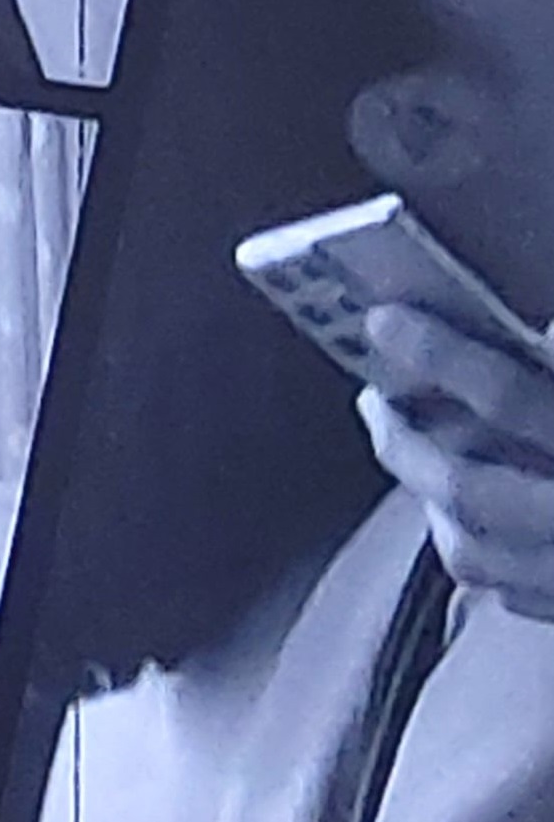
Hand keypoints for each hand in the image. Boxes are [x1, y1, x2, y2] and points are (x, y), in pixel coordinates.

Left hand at [358, 304, 553, 622]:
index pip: (516, 401)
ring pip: (471, 550)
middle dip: (405, 441)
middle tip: (375, 401)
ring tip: (414, 458)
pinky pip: (507, 591)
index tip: (383, 321)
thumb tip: (543, 336)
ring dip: (430, 501)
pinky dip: (477, 550)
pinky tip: (470, 521)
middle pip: (467, 485)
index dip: (444, 357)